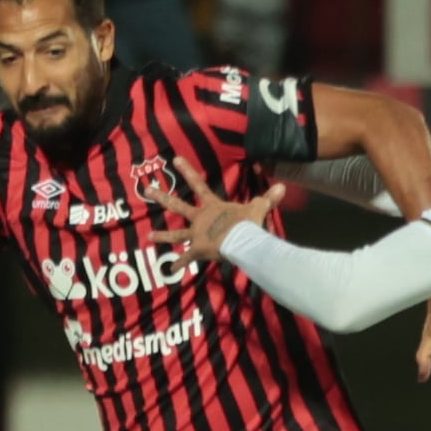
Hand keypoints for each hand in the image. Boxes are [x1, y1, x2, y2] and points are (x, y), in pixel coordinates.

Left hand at [146, 162, 280, 262]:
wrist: (243, 241)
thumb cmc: (248, 224)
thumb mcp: (258, 208)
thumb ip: (267, 198)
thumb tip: (283, 187)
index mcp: (212, 206)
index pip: (198, 184)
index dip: (187, 170)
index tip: (175, 160)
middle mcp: (199, 218)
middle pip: (177, 206)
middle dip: (162, 197)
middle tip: (147, 190)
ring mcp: (196, 234)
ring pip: (176, 234)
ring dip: (163, 235)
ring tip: (150, 236)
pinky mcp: (197, 250)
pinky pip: (186, 258)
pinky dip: (179, 264)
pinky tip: (169, 270)